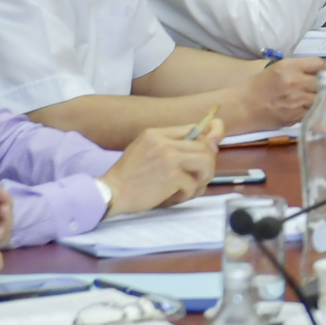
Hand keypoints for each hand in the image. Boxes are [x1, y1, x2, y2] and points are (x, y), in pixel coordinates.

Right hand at [104, 124, 222, 214]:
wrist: (111, 192)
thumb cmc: (129, 175)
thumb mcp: (144, 149)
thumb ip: (169, 144)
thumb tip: (205, 144)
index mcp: (156, 133)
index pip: (195, 128)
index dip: (210, 137)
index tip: (213, 149)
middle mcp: (164, 142)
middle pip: (205, 146)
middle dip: (207, 164)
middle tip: (199, 177)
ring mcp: (169, 158)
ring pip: (207, 162)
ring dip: (203, 178)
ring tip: (190, 186)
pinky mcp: (172, 176)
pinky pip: (193, 185)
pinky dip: (187, 194)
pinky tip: (174, 196)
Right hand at [232, 55, 325, 132]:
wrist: (242, 107)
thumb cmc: (258, 87)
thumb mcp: (278, 69)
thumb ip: (301, 68)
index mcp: (289, 66)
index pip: (319, 64)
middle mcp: (293, 81)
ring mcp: (294, 99)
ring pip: (323, 98)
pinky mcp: (294, 115)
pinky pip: (314, 112)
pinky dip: (319, 112)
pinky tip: (319, 111)